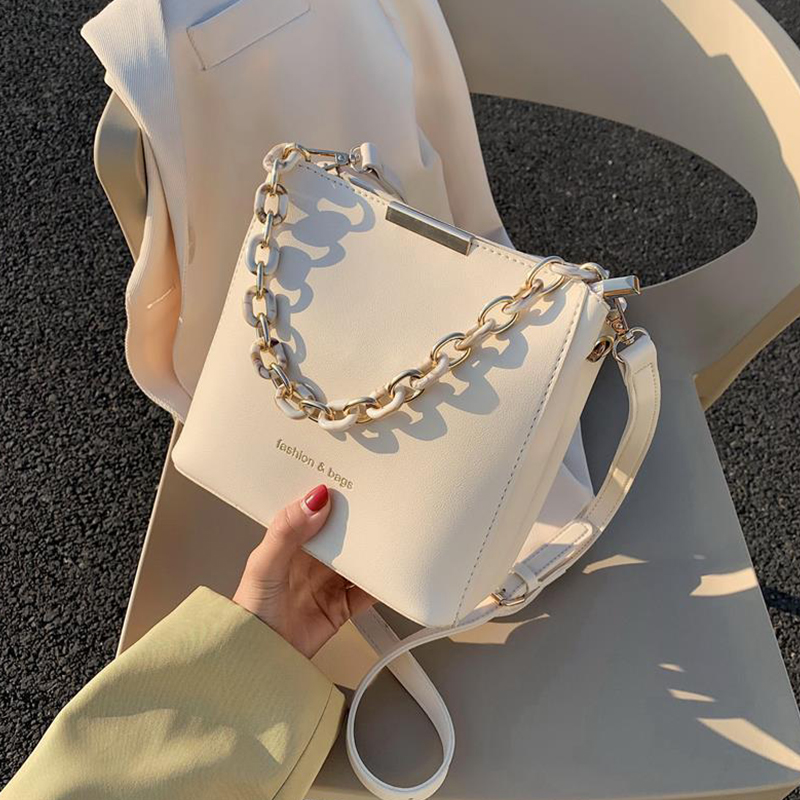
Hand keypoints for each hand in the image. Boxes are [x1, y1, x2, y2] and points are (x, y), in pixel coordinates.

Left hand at [232, 484, 374, 657]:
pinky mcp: (342, 606)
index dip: (331, 498)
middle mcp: (312, 560)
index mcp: (291, 542)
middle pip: (342, 535)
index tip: (351, 484)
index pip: (315, 513)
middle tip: (378, 508)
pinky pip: (368, 591)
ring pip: (359, 560)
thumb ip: (286, 531)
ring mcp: (329, 582)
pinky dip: (381, 584)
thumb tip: (312, 502)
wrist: (258, 657)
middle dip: (359, 522)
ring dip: (372, 551)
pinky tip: (388, 575)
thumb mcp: (263, 564)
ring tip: (388, 537)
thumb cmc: (250, 612)